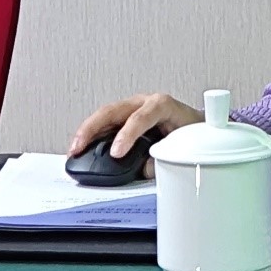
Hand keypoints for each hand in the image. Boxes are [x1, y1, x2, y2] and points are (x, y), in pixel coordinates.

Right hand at [68, 93, 203, 177]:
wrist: (196, 124)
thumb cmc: (191, 131)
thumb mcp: (184, 145)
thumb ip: (163, 158)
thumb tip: (144, 168)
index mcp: (163, 105)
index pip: (142, 116)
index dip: (128, 134)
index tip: (117, 152)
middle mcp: (144, 103)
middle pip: (113, 110)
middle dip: (93, 128)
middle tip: (79, 147)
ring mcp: (132, 108)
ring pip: (104, 115)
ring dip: (87, 132)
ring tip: (74, 150)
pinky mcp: (124, 119)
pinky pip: (105, 124)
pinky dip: (91, 136)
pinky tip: (81, 148)